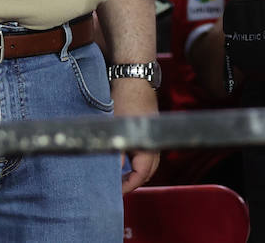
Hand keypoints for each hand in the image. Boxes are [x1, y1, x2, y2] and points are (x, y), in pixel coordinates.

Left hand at [111, 76, 158, 192]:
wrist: (133, 74)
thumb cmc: (124, 97)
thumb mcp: (116, 128)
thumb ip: (114, 152)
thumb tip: (111, 172)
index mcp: (148, 144)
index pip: (141, 176)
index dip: (128, 186)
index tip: (115, 191)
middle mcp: (153, 140)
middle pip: (147, 171)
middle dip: (133, 181)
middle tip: (116, 186)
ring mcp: (151, 132)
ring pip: (147, 160)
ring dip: (134, 169)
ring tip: (117, 174)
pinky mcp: (147, 125)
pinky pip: (145, 149)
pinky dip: (136, 157)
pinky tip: (122, 156)